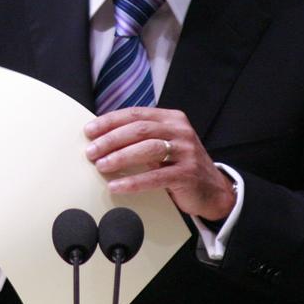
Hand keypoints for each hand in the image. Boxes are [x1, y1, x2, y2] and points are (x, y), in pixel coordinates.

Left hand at [84, 107, 234, 219]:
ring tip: (101, 166)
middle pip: (140, 129)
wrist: (214, 190)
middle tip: (91, 151)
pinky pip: (156, 177)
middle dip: (111, 139)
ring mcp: (186, 152)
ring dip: (120, 157)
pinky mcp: (187, 174)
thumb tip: (102, 137)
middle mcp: (180, 131)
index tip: (89, 130)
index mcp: (172, 118)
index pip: (136, 113)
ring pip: (148, 149)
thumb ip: (142, 138)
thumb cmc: (180, 165)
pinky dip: (133, 181)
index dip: (110, 121)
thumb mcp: (165, 144)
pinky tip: (116, 186)